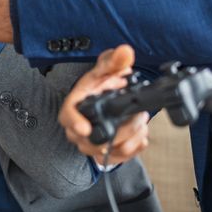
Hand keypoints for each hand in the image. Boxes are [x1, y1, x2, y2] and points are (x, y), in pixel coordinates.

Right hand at [59, 45, 148, 165]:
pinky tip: (142, 137)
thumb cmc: (99, 85)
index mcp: (73, 106)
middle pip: (92, 140)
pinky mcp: (105, 153)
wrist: (104, 98)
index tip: (85, 128)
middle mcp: (79, 129)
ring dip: (130, 141)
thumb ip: (114, 60)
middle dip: (120, 131)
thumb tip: (125, 52)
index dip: (75, 123)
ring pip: (107, 153)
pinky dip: (133, 150)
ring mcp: (91, 143)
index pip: (68, 117)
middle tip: (139, 117)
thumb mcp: (106, 69)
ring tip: (143, 125)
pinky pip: (117, 159)